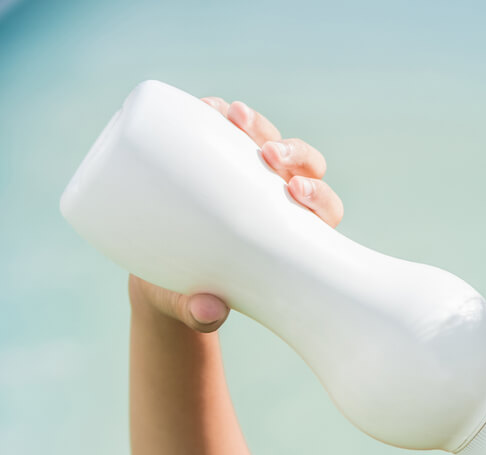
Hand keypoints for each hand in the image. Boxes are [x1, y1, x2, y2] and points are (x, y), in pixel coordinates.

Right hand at [128, 96, 344, 332]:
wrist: (160, 278)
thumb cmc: (192, 296)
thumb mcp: (192, 306)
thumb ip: (199, 313)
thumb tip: (208, 315)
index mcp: (294, 234)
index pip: (324, 209)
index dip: (319, 196)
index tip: (298, 194)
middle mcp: (279, 197)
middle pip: (305, 166)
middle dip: (294, 153)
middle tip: (268, 154)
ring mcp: (249, 174)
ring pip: (268, 139)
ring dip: (257, 124)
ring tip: (231, 115)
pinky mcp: (215, 158)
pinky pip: (224, 128)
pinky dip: (218, 113)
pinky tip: (205, 106)